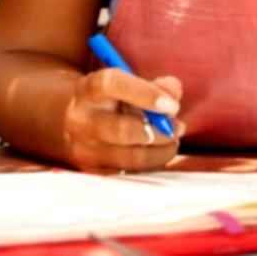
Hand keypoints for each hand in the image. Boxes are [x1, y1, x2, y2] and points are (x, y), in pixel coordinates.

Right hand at [62, 69, 183, 171]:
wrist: (78, 121)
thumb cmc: (114, 99)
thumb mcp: (131, 84)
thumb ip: (157, 85)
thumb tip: (174, 93)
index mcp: (89, 89)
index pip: (111, 85)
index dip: (146, 94)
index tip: (172, 106)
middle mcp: (80, 118)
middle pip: (122, 129)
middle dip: (158, 131)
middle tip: (177, 128)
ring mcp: (83, 147)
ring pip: (127, 156)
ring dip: (159, 151)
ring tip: (172, 142)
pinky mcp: (90, 169)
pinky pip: (127, 173)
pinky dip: (150, 165)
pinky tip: (160, 154)